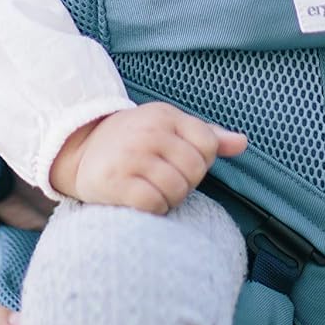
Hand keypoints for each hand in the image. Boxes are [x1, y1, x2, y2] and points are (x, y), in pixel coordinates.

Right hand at [50, 102, 247, 212]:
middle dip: (185, 183)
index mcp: (165, 115)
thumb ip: (207, 135)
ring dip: (170, 199)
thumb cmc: (135, 140)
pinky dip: (154, 209)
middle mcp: (149, 132)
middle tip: (164, 179)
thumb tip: (243, 143)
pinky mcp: (116, 181)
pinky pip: (154, 204)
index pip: (208, 144)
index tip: (183, 164)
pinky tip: (143, 201)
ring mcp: (132, 156)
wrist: (81, 149)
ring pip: (177, 190)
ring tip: (154, 190)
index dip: (202, 162)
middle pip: (194, 171)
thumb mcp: (169, 127)